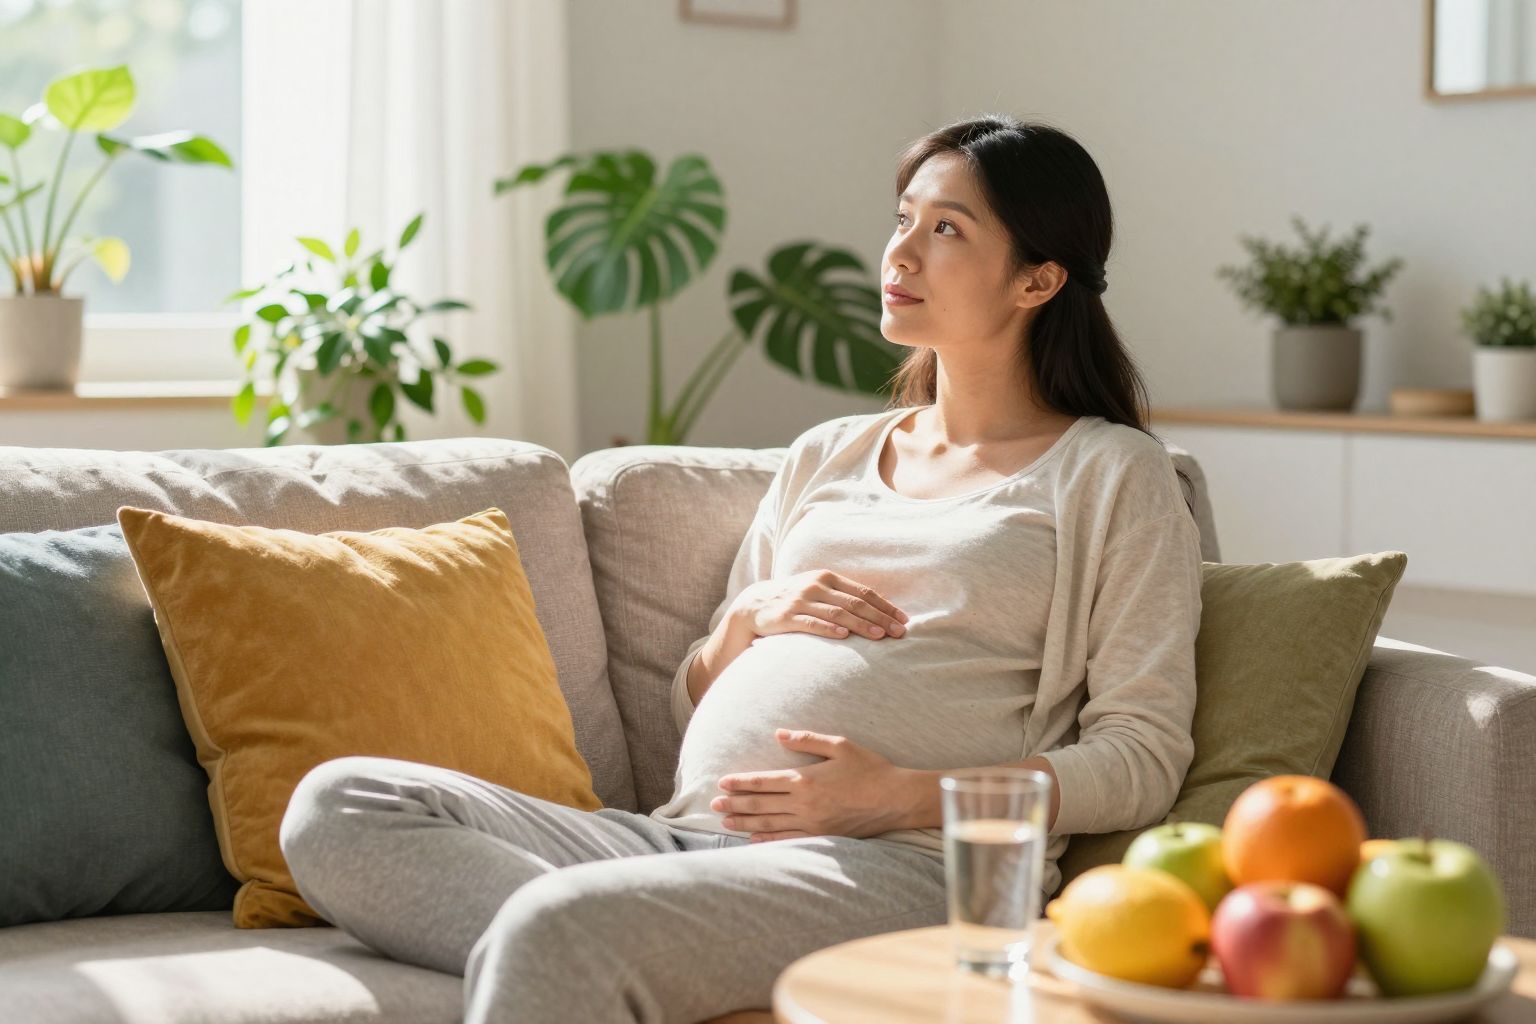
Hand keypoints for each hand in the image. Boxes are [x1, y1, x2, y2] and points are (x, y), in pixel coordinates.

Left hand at [710, 730, 910, 841]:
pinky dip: (768, 838)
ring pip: (770, 823)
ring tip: (725, 822)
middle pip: (761, 804)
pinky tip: (753, 837)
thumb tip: (778, 734)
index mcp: (806, 779)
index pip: (764, 781)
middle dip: (735, 804)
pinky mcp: (822, 836)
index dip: (740, 782)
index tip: (722, 783)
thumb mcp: (840, 745)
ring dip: (745, 822)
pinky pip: (788, 839)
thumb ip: (806, 740)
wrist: (895, 799)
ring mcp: (812, 823)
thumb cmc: (869, 769)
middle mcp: (804, 804)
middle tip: (713, 806)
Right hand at [733, 570, 908, 641]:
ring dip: (861, 624)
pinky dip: (829, 628)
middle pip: (855, 602)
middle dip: (880, 618)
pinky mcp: (786, 617)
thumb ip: (841, 597)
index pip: (863, 591)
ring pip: (837, 613)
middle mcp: (815, 585)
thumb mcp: (817, 591)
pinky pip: (811, 622)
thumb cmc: (795, 600)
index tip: (904, 619)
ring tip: (880, 636)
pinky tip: (844, 635)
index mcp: (827, 577)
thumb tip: (877, 611)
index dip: (885, 605)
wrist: (754, 605)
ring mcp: (800, 600)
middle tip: (899, 632)